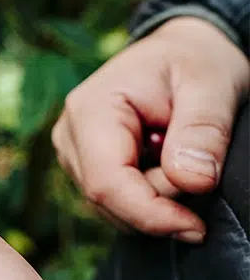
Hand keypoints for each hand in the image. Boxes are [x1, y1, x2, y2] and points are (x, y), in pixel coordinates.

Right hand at [52, 16, 249, 241]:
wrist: (180, 52)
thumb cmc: (194, 62)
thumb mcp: (211, 86)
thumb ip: (203, 131)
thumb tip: (192, 182)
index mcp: (89, 110)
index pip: (106, 183)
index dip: (149, 214)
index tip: (195, 227)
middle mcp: (69, 135)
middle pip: (108, 199)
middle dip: (159, 202)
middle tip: (200, 167)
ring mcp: (72, 153)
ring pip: (110, 206)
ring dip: (155, 199)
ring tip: (180, 157)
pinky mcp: (83, 166)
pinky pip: (114, 201)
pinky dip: (147, 196)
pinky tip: (164, 165)